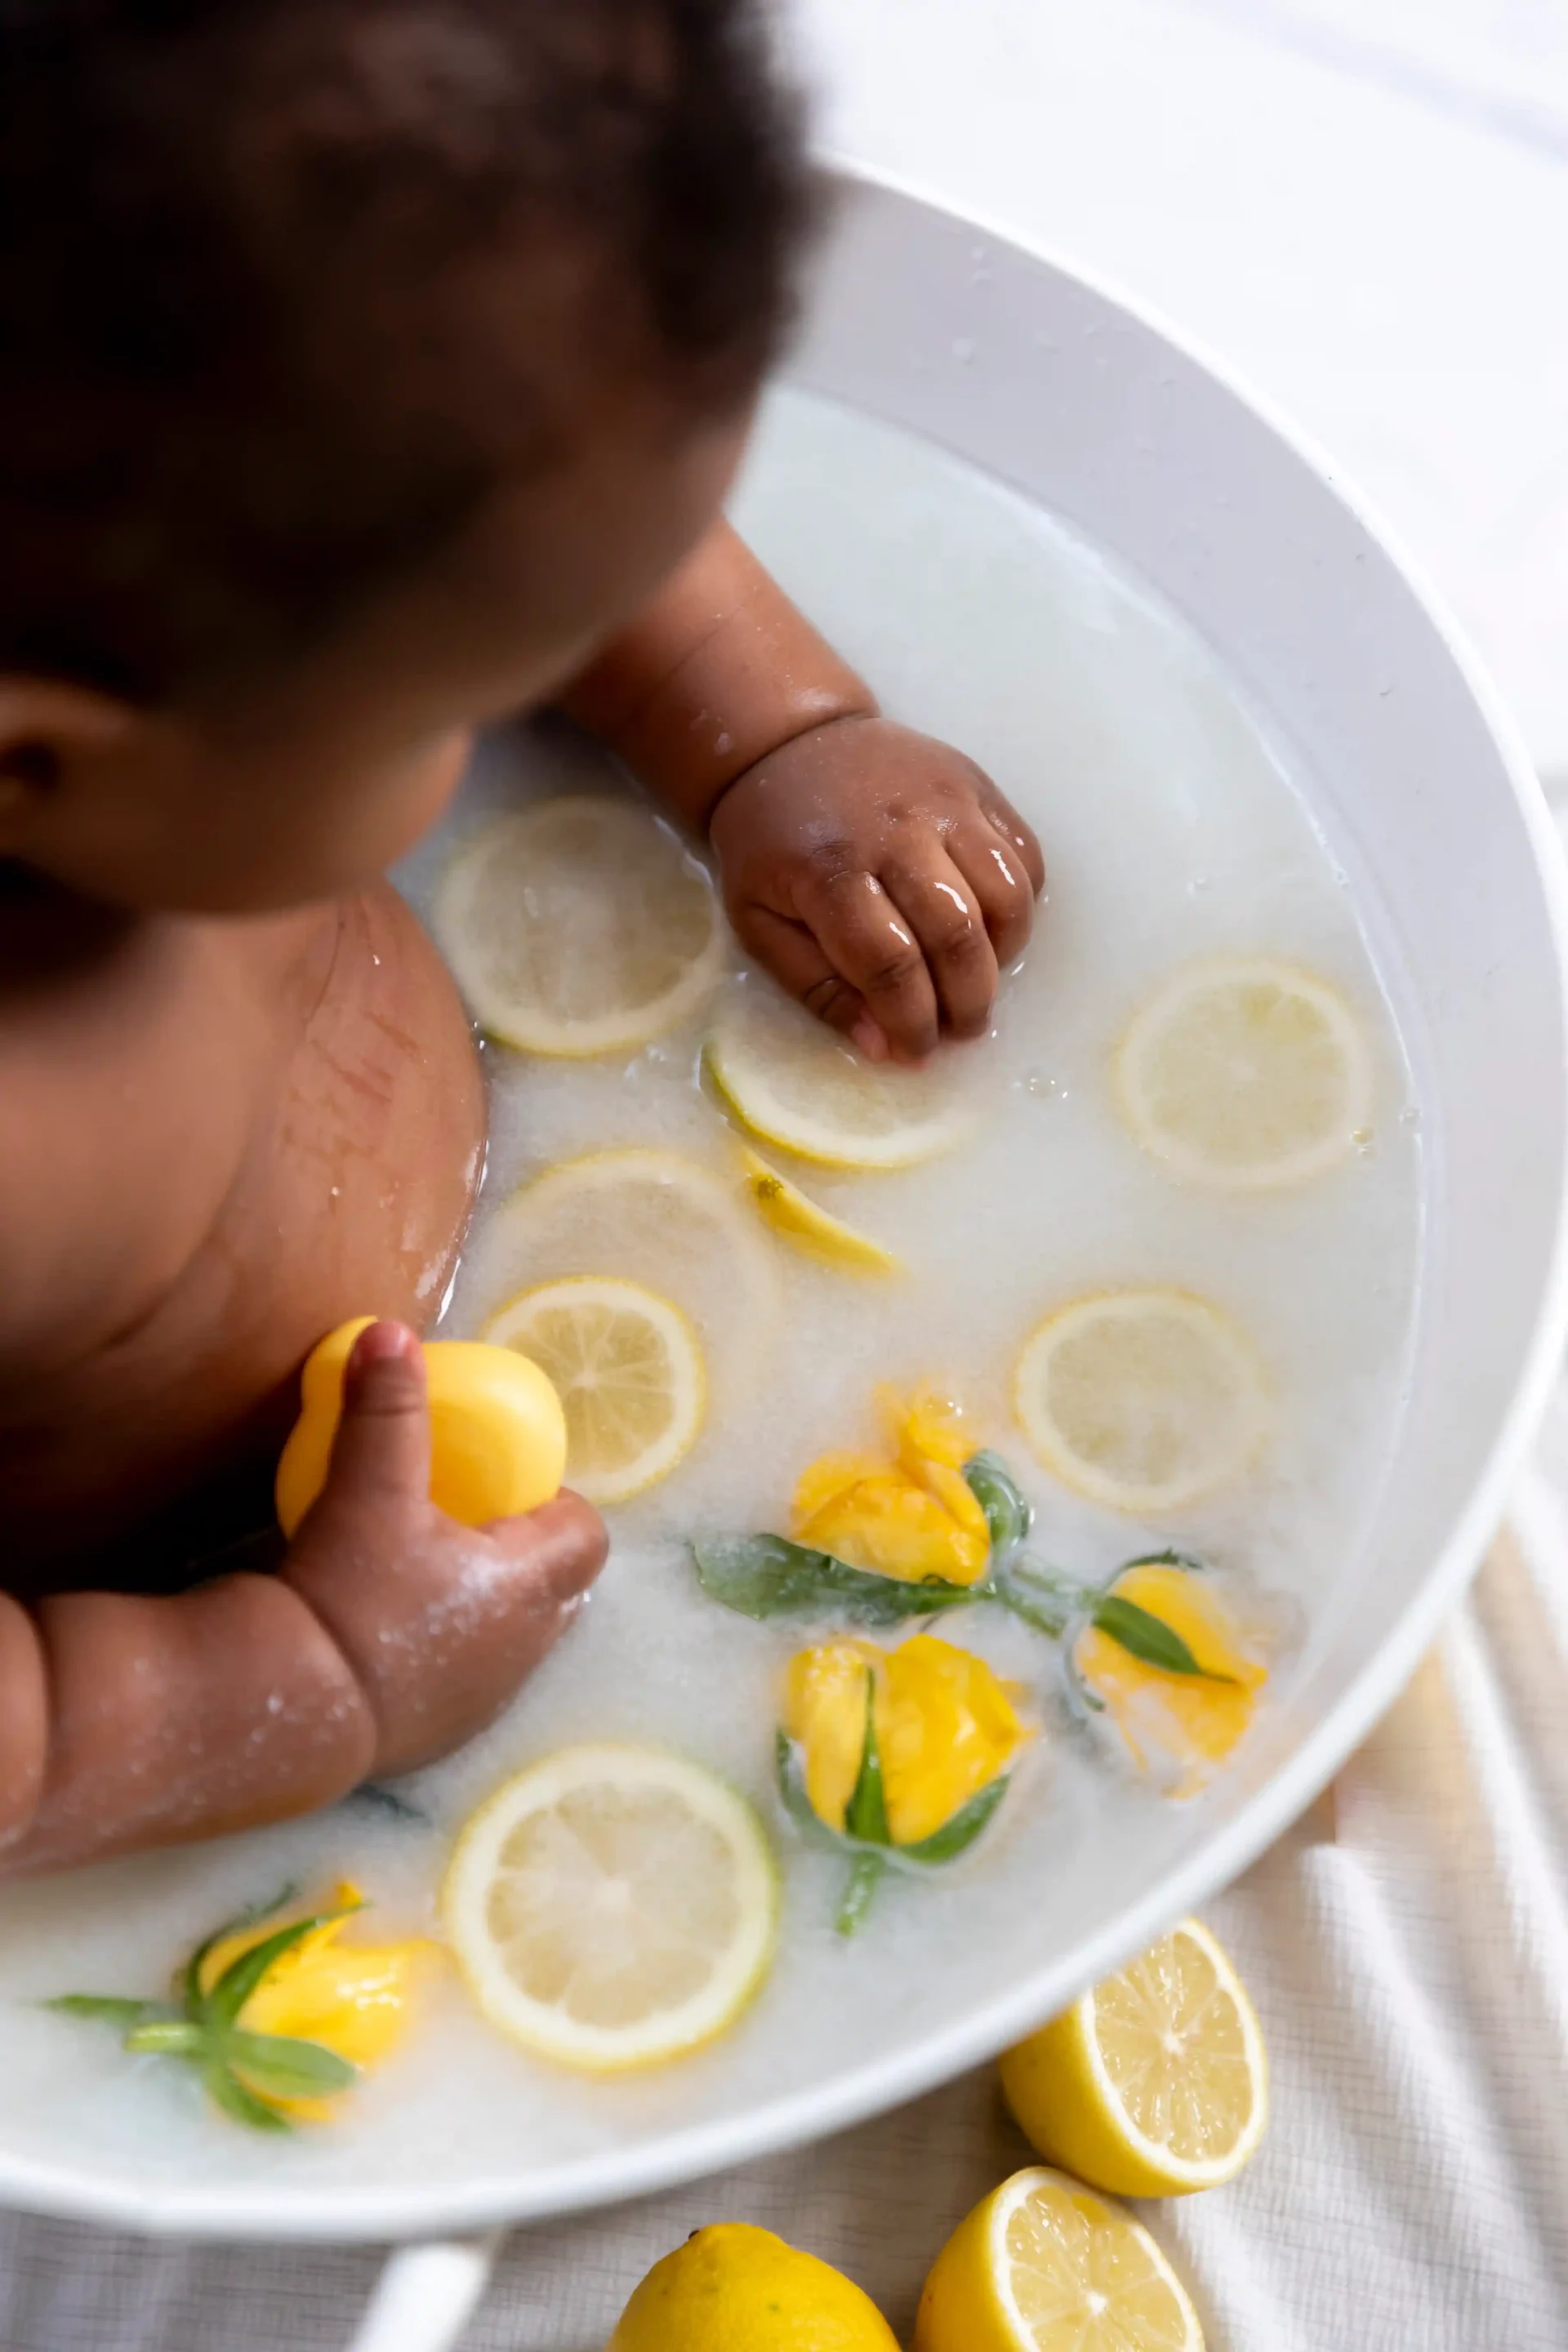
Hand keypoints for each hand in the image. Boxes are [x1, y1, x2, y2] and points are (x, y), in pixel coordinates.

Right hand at [286, 1321, 606, 1776]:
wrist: (286, 1708)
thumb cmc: (346, 1591)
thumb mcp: (368, 1487)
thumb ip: (386, 1409)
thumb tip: (393, 1332)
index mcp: (528, 1583)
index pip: (587, 1537)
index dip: (561, 1506)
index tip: (511, 1484)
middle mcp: (523, 1648)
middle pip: (560, 1591)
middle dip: (530, 1555)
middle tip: (469, 1522)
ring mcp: (484, 1700)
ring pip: (514, 1641)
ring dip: (490, 1607)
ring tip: (429, 1573)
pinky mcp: (439, 1739)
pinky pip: (465, 1683)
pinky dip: (447, 1654)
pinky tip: (392, 1631)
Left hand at [709, 716, 1044, 1062]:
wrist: (789, 744)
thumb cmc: (769, 845)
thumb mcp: (759, 922)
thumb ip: (817, 987)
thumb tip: (883, 1046)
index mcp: (829, 869)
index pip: (891, 964)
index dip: (912, 1021)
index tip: (917, 1052)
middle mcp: (895, 830)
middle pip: (958, 934)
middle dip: (968, 1000)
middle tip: (961, 1029)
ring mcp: (945, 801)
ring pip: (1008, 893)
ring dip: (1004, 954)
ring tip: (980, 978)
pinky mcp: (976, 785)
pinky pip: (1025, 855)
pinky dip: (1021, 904)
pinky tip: (991, 927)